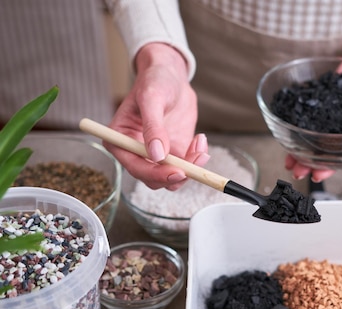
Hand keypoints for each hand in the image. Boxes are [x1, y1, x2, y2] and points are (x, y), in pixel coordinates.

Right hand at [106, 43, 209, 189]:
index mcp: (120, 141)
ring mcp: (156, 155)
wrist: (171, 76)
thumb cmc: (155, 81)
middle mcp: (136, 152)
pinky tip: (200, 140)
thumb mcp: (151, 98)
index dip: (155, 174)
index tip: (177, 171)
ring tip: (200, 144)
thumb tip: (156, 155)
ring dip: (191, 167)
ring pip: (172, 177)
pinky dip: (197, 158)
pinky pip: (186, 167)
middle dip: (176, 174)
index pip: (135, 167)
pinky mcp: (174, 153)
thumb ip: (153, 126)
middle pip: (154, 179)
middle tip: (196, 160)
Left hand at [285, 31, 341, 182]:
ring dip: (297, 144)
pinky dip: (293, 114)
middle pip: (320, 149)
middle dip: (307, 161)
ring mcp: (328, 111)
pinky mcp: (320, 94)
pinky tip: (283, 122)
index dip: (330, 167)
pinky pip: (303, 106)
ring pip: (308, 132)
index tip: (318, 175)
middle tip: (297, 169)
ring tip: (287, 156)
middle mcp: (340, 127)